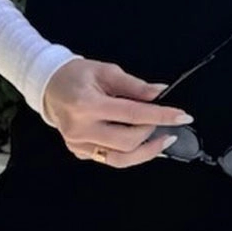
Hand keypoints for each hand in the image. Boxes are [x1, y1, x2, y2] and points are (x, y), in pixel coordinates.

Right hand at [40, 56, 192, 167]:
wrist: (48, 86)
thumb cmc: (76, 75)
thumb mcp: (106, 71)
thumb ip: (135, 85)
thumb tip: (159, 93)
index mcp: (87, 104)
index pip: (133, 114)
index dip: (161, 116)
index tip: (182, 116)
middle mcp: (81, 128)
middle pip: (127, 141)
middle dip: (152, 131)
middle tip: (162, 120)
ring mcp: (78, 144)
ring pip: (120, 159)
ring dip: (146, 150)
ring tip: (161, 139)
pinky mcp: (79, 152)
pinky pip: (109, 159)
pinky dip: (128, 152)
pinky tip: (137, 142)